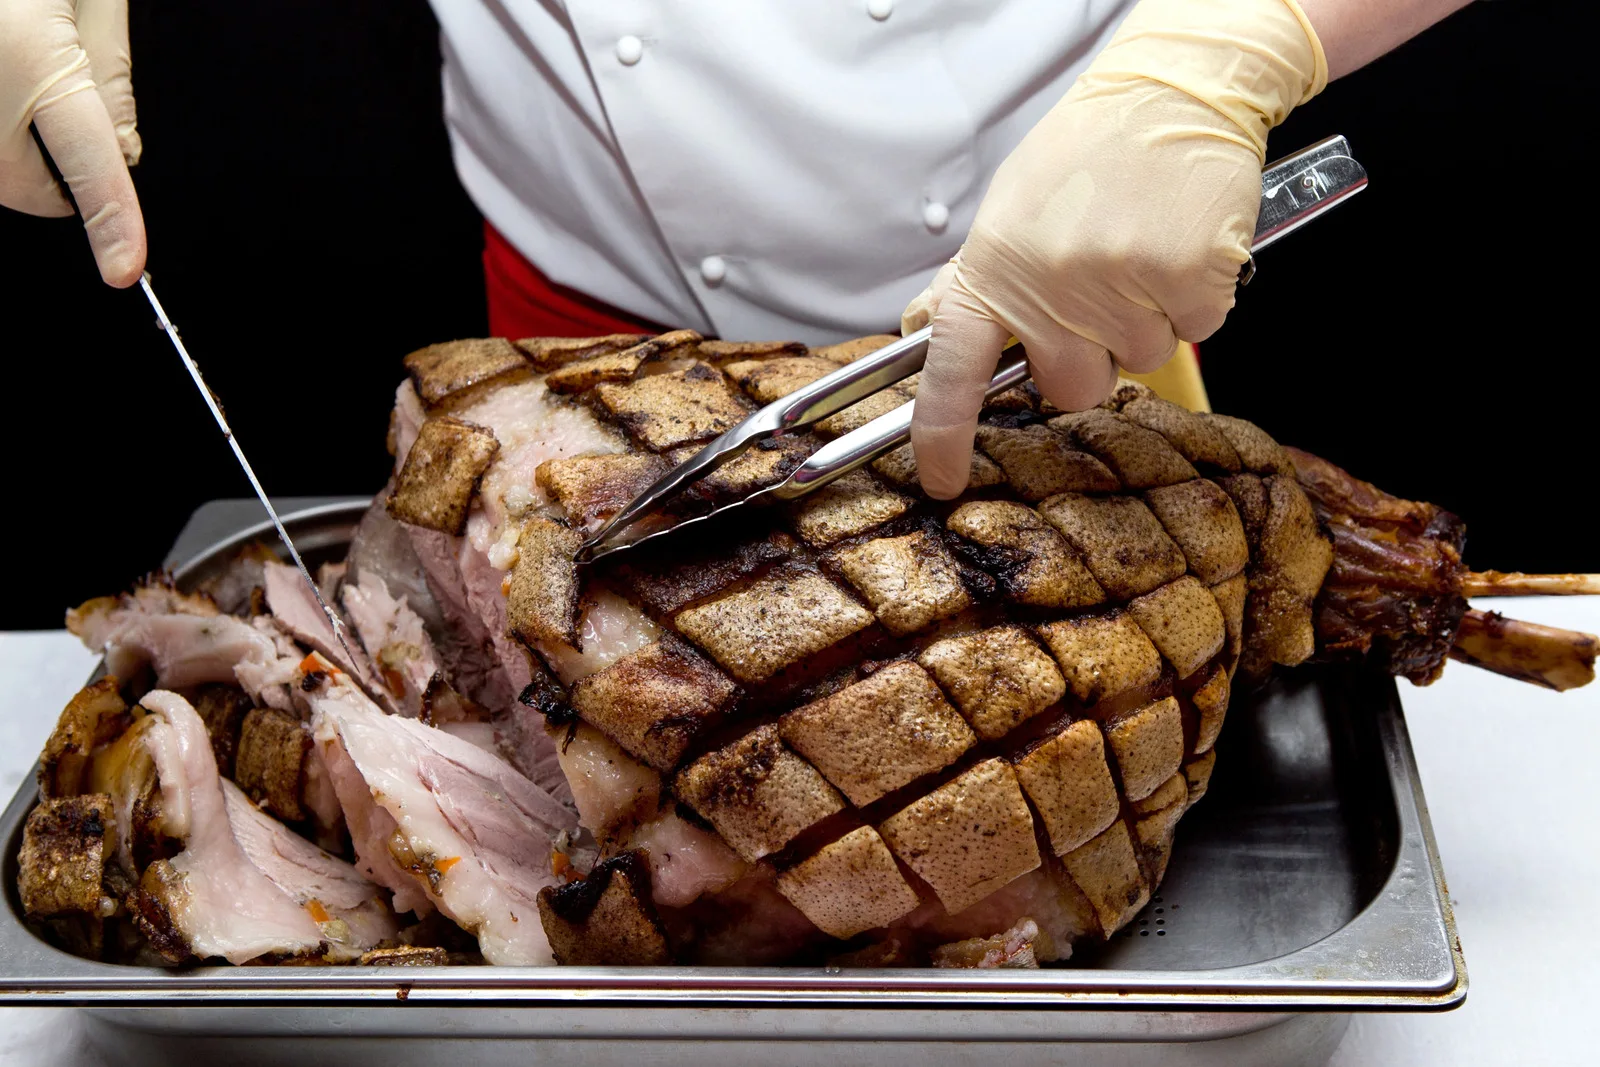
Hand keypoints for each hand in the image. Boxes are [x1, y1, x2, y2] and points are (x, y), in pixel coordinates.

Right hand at [1, 0, 145, 285]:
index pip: (89, 165)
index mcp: (34, 66)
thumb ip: (110, 76)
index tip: (125, 271)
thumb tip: (122, 150)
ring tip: (16, 58)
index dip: (113, 221)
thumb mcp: (86, 0)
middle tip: (59, 85)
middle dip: (61, 163)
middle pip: (34, 184)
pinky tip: (5, 67)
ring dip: (19, 141)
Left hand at [904, 0, 1325, 498]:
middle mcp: (1051, 285)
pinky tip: (1178, 246)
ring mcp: (1121, 288)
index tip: (941, 479)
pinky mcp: (1188, 283)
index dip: (942, 434)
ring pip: (1139, 361)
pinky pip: (1193, 331)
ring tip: (1140, 250)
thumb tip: (926, 331)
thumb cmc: (1088, 151)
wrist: (1172, 90)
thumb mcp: (1009, 212)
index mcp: (995, 268)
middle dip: (1088, 358)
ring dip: (1146, 321)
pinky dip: (1193, 299)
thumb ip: (974, 282)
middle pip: (1071, 389)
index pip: (951, 371)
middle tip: (1098, 294)